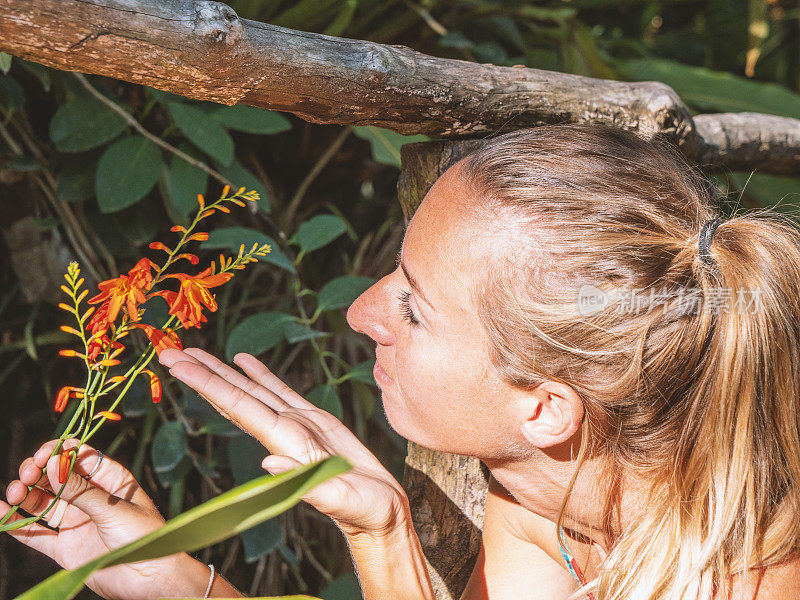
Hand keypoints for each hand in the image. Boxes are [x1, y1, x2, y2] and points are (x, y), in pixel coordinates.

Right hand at [3, 439, 212, 599]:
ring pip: (43, 503)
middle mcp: (91, 498)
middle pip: (57, 478)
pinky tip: (2, 512)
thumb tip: (53, 463)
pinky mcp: (66, 548)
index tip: (43, 454)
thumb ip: (80, 490)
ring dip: (26, 494)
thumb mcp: (112, 508)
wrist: (150, 577)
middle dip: (38, 472)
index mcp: (111, 480)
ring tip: (14, 493)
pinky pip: (36, 534)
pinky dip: (17, 524)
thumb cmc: (143, 536)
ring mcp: (77, 522)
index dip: (59, 452)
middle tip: (26, 474)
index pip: (80, 458)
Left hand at [159, 348, 411, 538]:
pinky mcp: (313, 421)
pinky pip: (280, 391)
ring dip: (223, 370)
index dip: (207, 384)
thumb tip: (268, 462)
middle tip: (168, 351)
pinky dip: (260, 374)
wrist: (380, 514)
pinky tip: (244, 360)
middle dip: (202, 373)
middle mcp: (282, 432)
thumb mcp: (337, 498)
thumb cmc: (364, 511)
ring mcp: (295, 425)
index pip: (238, 407)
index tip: (177, 366)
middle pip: (235, 395)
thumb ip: (304, 481)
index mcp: (285, 444)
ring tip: (196, 351)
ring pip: (253, 390)